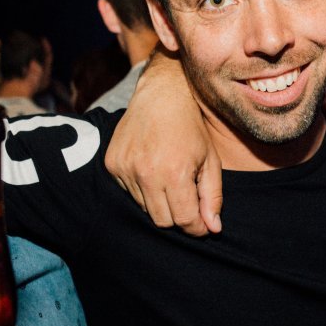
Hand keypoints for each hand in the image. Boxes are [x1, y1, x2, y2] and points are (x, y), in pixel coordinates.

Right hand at [104, 50, 222, 235]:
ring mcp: (125, 168)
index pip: (184, 221)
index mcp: (174, 173)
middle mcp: (146, 173)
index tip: (202, 224)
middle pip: (162, 221)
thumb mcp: (211, 160)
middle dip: (178, 216)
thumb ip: (213, 197)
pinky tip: (151, 167)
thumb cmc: (191, 128)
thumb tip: (213, 229)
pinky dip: (142, 188)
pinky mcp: (112, 164)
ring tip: (169, 177)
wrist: (161, 95)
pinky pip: (128, 192)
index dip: (196, 227)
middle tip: (187, 200)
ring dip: (159, 201)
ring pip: (144, 208)